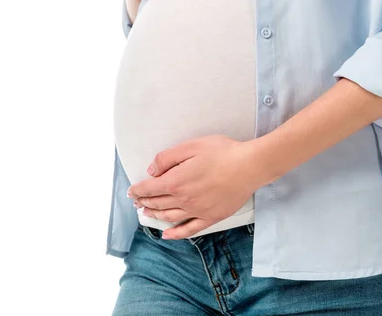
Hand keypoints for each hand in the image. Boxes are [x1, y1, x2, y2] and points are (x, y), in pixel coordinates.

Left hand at [127, 135, 272, 238]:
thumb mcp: (191, 146)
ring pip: (169, 217)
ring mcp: (197, 211)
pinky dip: (176, 233)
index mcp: (176, 181)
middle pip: (157, 203)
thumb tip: (152, 171)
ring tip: (147, 213)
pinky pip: (190, 229)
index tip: (131, 191)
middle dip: (144, 202)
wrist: (250, 166)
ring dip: (155, 215)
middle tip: (137, 201)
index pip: (149, 189)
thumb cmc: (223, 152)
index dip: (137, 190)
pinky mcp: (211, 217)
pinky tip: (168, 235)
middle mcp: (184, 199)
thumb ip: (168, 158)